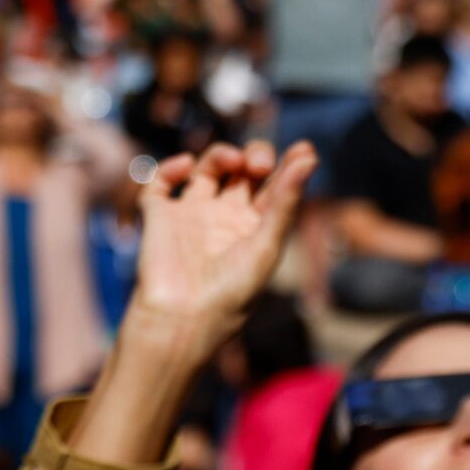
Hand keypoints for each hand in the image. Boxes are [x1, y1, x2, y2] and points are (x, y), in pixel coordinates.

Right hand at [128, 140, 317, 367]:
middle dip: (253, 157)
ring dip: (220, 155)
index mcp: (254, 229)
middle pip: (242, 172)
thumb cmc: (230, 293)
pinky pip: (160, 183)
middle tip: (258, 164)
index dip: (288, 166)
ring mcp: (191, 216)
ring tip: (232, 162)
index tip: (303, 150)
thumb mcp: (266, 245)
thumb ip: (286, 201)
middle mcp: (224, 219)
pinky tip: (185, 168)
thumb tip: (310, 155)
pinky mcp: (160, 217)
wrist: (182, 319)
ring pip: (206, 169)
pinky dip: (170, 168)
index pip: (274, 188)